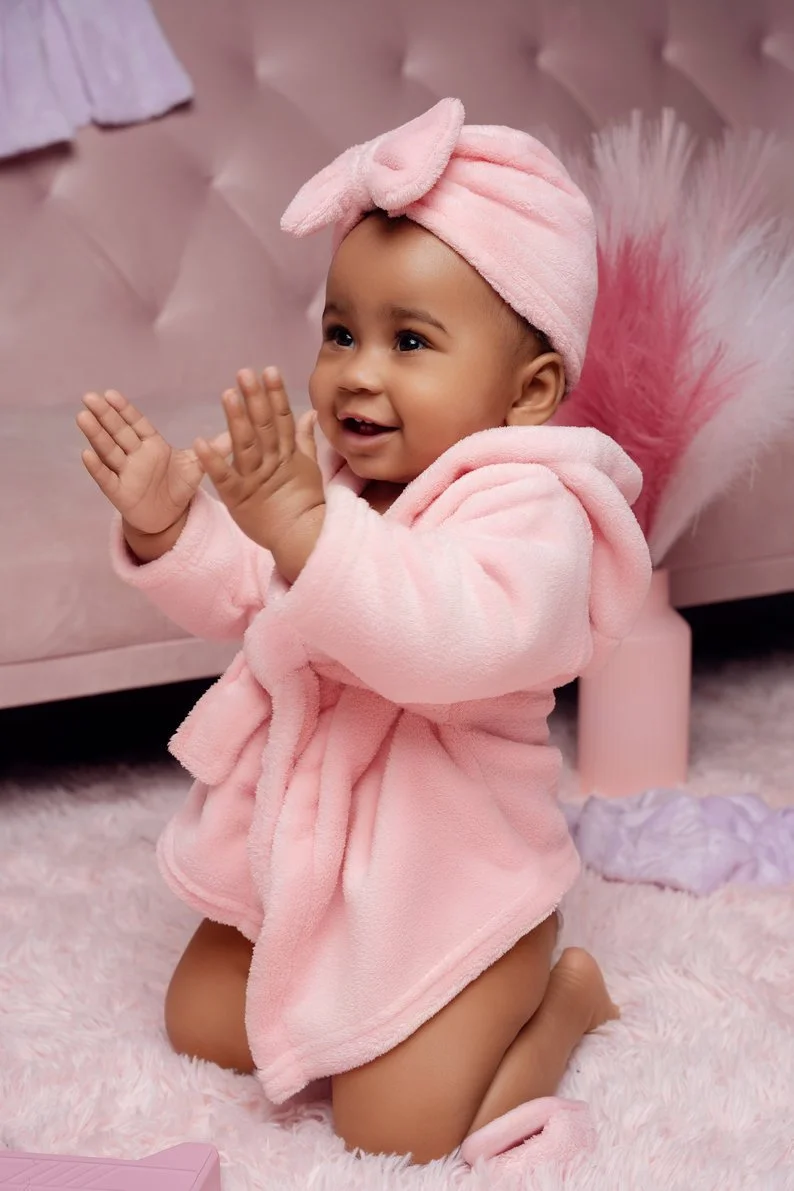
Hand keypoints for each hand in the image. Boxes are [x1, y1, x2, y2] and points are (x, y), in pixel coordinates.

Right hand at [77, 390, 230, 534]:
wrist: (169, 517)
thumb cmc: (178, 486)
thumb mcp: (197, 465)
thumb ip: (215, 447)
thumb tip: (239, 428)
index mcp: (151, 444)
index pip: (135, 423)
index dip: (123, 409)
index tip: (110, 393)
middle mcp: (134, 455)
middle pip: (117, 432)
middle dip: (104, 415)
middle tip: (89, 396)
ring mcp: (124, 473)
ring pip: (108, 450)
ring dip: (95, 435)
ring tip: (82, 417)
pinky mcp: (119, 493)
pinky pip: (106, 479)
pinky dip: (97, 467)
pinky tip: (86, 454)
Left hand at [194, 367, 324, 552]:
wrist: (301, 537)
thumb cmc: (304, 504)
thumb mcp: (308, 468)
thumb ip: (304, 439)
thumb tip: (309, 413)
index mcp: (288, 454)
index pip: (281, 418)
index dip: (275, 394)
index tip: (269, 371)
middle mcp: (272, 462)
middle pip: (263, 426)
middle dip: (255, 398)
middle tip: (245, 373)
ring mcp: (255, 479)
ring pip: (245, 445)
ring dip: (236, 420)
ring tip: (228, 394)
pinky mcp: (238, 497)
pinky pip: (224, 477)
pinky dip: (212, 461)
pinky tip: (200, 442)